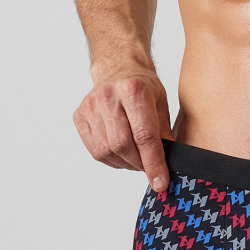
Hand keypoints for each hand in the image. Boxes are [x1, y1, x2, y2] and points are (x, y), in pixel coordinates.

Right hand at [73, 70, 174, 191]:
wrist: (118, 68)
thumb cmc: (143, 87)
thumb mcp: (162, 103)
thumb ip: (165, 133)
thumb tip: (171, 165)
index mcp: (134, 90)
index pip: (145, 136)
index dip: (153, 163)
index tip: (160, 182)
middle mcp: (108, 97)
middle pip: (122, 145)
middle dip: (138, 164)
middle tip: (148, 167)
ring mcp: (90, 106)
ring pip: (106, 151)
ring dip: (125, 163)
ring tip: (136, 158)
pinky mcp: (79, 116)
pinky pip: (95, 150)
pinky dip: (111, 159)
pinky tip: (121, 153)